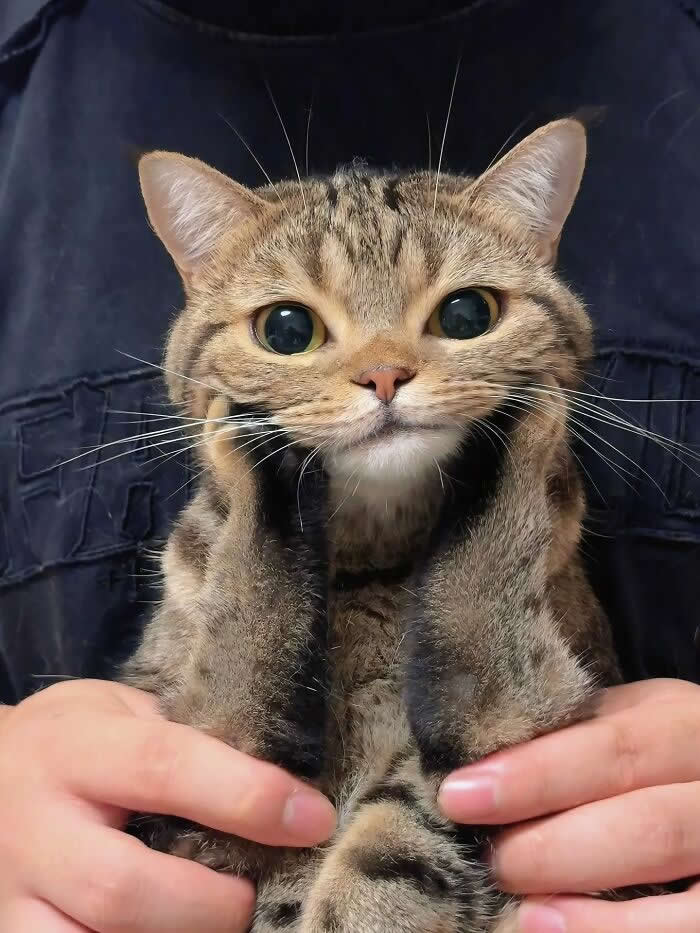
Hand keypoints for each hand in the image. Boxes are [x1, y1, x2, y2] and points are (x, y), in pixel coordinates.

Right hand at [0, 679, 335, 931]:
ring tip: (215, 920)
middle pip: (123, 886)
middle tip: (251, 893)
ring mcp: (15, 891)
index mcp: (76, 748)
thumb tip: (281, 791)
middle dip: (209, 904)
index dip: (247, 795)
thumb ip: (186, 745)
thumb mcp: (125, 712)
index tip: (313, 817)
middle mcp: (37, 825)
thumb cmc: (77, 736)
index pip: (165, 768)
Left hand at [438, 678, 699, 931]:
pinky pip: (690, 925)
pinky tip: (551, 925)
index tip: (459, 796)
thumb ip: (574, 737)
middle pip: (646, 820)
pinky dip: (619, 930)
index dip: (534, 775)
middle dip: (554, 844)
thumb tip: (480, 766)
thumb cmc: (656, 757)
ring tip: (517, 899)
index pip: (613, 747)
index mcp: (684, 723)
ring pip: (672, 873)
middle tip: (493, 859)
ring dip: (584, 892)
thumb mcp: (631, 726)